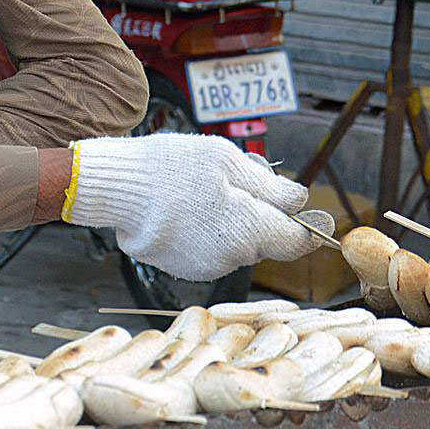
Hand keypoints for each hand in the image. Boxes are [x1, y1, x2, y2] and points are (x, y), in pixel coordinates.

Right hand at [64, 133, 320, 281]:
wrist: (116, 187)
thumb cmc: (172, 166)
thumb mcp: (228, 160)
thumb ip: (271, 186)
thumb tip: (300, 201)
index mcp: (248, 231)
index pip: (296, 241)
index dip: (308, 227)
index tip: (313, 215)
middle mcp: (230, 259)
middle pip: (263, 241)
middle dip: (259, 217)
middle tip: (234, 184)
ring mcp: (204, 268)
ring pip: (235, 246)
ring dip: (230, 225)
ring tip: (200, 195)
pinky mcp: (182, 268)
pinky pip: (209, 252)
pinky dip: (205, 234)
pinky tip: (184, 211)